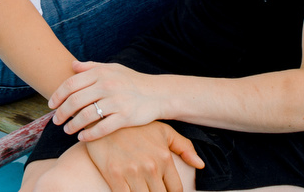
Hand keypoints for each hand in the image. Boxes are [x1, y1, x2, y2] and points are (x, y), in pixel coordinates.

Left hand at [50, 61, 159, 140]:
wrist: (157, 94)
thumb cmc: (131, 81)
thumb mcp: (112, 68)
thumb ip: (91, 67)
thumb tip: (72, 65)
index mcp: (101, 73)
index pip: (71, 84)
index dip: (58, 95)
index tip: (51, 104)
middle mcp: (107, 86)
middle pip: (75, 101)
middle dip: (61, 112)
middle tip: (55, 120)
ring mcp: (116, 102)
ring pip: (86, 116)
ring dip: (73, 125)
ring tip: (66, 130)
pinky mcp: (125, 117)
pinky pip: (102, 128)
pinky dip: (89, 134)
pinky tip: (81, 137)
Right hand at [83, 122, 203, 191]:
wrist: (103, 117)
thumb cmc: (135, 125)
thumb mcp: (162, 131)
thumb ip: (184, 147)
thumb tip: (200, 165)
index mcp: (164, 158)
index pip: (175, 189)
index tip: (164, 189)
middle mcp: (150, 167)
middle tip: (151, 187)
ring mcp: (132, 173)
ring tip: (141, 187)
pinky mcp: (114, 176)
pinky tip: (128, 189)